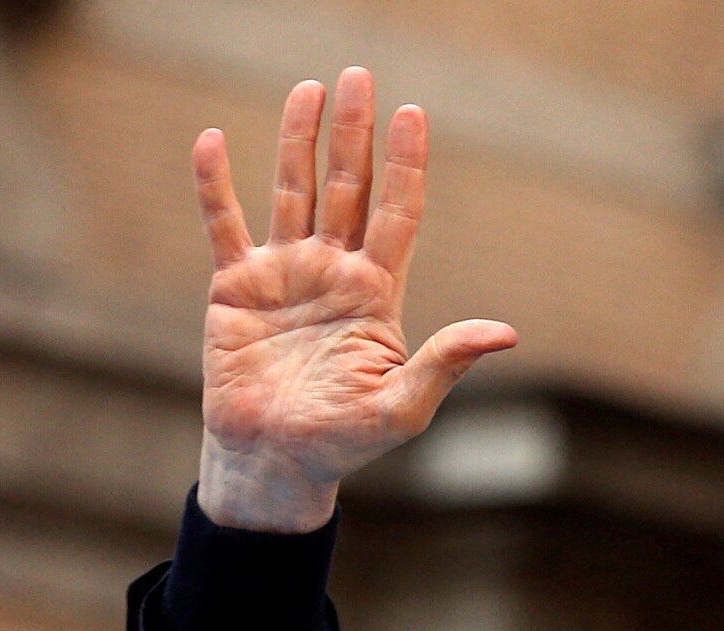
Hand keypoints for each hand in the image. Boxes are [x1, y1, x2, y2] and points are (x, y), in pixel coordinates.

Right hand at [192, 70, 515, 531]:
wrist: (277, 461)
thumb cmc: (347, 441)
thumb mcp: (405, 405)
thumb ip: (448, 361)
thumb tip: (507, 333)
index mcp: (377, 294)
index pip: (397, 213)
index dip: (406, 164)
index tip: (414, 113)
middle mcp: (334, 272)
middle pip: (347, 188)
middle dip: (355, 133)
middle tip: (360, 76)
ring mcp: (284, 274)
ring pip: (293, 192)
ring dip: (299, 141)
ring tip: (310, 88)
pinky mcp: (235, 287)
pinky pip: (224, 225)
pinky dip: (217, 185)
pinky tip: (216, 141)